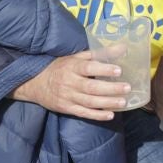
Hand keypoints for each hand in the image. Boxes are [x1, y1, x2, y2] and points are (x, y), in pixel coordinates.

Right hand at [13, 53, 129, 120]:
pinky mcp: (66, 108)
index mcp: (72, 66)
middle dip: (110, 88)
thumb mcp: (76, 57)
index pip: (88, 67)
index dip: (103, 69)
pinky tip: (110, 114)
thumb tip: (123, 47)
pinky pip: (83, 113)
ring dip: (107, 102)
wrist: (35, 83)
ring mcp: (67, 97)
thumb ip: (99, 53)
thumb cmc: (60, 67)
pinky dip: (97, 115)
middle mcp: (69, 82)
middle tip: (127, 88)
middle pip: (91, 87)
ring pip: (89, 101)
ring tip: (123, 101)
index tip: (119, 70)